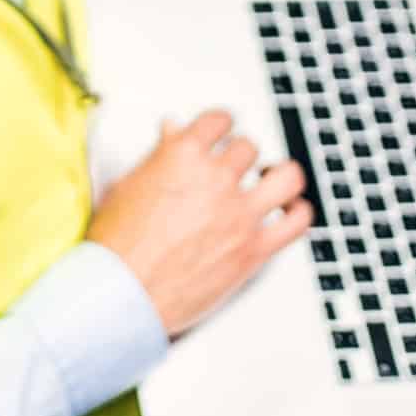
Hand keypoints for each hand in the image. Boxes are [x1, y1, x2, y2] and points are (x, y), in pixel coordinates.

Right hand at [88, 110, 311, 337]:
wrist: (121, 294)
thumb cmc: (116, 247)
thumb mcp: (126, 186)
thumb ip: (157, 156)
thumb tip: (172, 131)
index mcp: (183, 156)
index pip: (219, 120)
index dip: (221, 125)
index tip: (221, 132)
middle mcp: (216, 179)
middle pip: (248, 148)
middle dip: (240, 156)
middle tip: (234, 168)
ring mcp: (239, 215)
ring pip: (286, 176)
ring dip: (280, 175)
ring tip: (272, 180)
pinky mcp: (254, 250)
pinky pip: (297, 221)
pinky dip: (299, 212)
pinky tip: (289, 212)